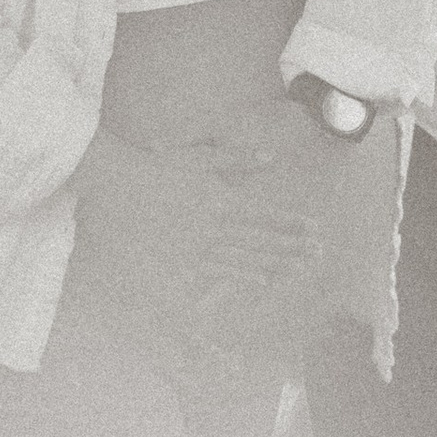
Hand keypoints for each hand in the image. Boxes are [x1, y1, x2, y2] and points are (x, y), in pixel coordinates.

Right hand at [74, 124, 319, 348]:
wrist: (117, 188)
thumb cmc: (157, 168)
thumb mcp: (201, 156)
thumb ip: (238, 158)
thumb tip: (272, 158)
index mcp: (222, 198)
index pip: (266, 214)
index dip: (292, 223)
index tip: (315, 228)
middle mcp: (216, 224)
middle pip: (262, 239)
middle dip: (293, 246)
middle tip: (319, 252)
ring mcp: (200, 245)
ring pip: (247, 257)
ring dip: (277, 262)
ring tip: (301, 267)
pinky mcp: (182, 260)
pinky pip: (220, 271)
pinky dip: (245, 275)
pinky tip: (264, 279)